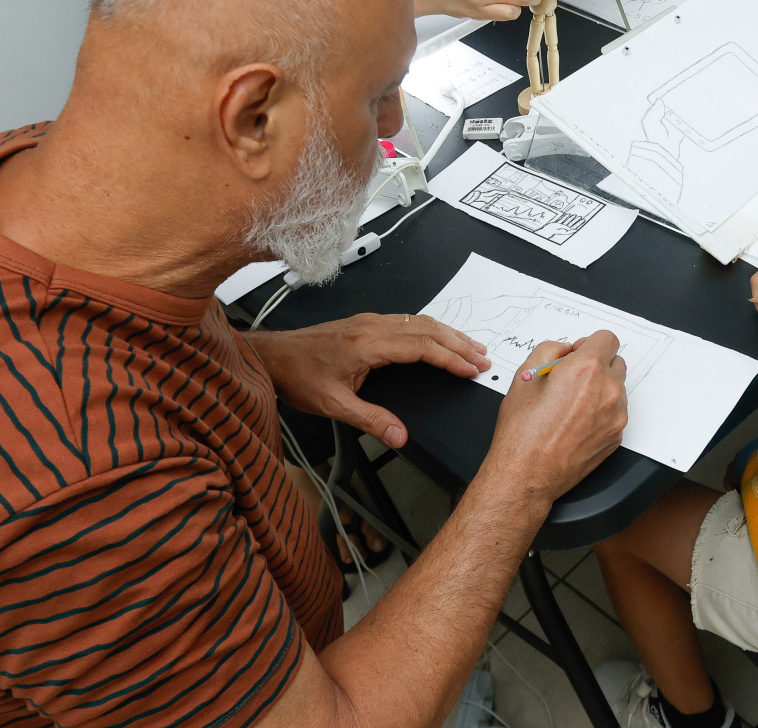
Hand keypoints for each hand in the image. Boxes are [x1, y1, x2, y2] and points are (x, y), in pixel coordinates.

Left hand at [246, 314, 490, 448]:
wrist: (273, 355)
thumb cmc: (298, 376)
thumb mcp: (333, 405)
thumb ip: (370, 420)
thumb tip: (400, 436)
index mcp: (368, 344)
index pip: (421, 347)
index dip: (450, 358)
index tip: (471, 369)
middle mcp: (373, 326)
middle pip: (428, 329)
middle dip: (459, 343)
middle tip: (484, 358)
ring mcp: (370, 321)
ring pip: (420, 321)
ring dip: (449, 334)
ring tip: (472, 347)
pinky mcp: (366, 322)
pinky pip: (409, 320)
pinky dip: (432, 330)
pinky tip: (440, 337)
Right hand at [480, 332, 628, 505]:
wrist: (528, 474)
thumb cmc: (523, 431)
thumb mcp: (525, 375)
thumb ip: (550, 350)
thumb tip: (565, 349)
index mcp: (586, 369)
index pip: (608, 338)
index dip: (589, 344)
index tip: (577, 354)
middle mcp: (608, 390)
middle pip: (615, 362)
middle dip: (596, 365)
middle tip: (570, 380)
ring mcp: (616, 415)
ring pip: (617, 388)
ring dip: (600, 389)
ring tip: (571, 405)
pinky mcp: (617, 436)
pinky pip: (615, 412)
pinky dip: (601, 412)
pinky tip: (576, 423)